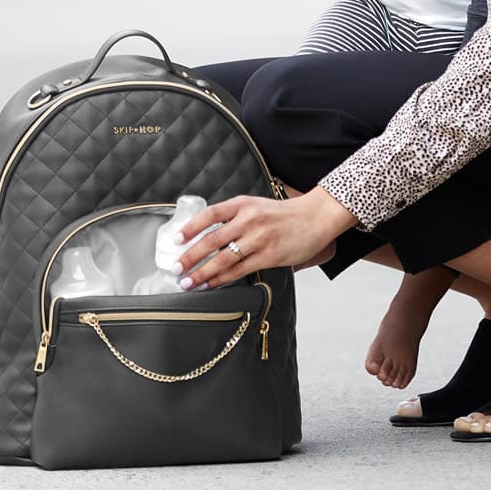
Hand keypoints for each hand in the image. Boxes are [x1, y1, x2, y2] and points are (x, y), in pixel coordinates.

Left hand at [171, 187, 356, 288]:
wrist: (314, 217)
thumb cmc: (283, 214)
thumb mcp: (256, 206)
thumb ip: (234, 217)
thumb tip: (206, 236)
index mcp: (243, 204)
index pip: (211, 214)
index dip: (191, 227)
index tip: (176, 240)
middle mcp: (249, 220)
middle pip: (212, 240)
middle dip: (191, 256)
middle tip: (176, 268)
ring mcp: (259, 239)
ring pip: (223, 259)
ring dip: (202, 273)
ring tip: (188, 282)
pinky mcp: (268, 256)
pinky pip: (239, 271)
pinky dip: (221, 279)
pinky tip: (210, 285)